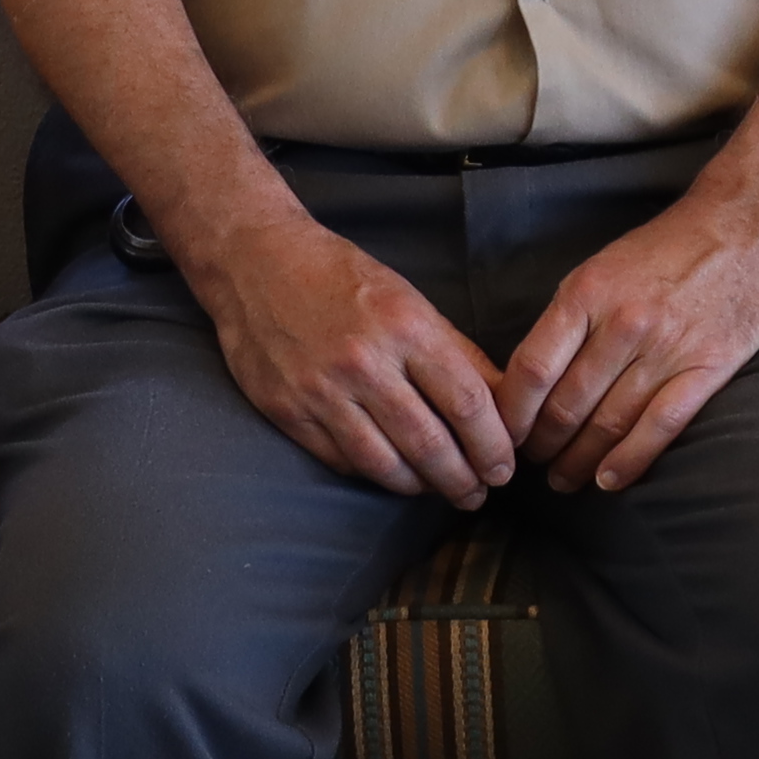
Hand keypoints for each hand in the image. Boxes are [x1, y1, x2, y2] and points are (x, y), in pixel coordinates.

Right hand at [184, 209, 520, 504]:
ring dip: (421, 487)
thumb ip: (456, 352)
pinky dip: (375, 475)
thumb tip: (502, 402)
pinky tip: (394, 475)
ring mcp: (321, 391)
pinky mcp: (288, 411)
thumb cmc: (341, 278)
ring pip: (385, 463)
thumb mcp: (409, 299)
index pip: (466, 402)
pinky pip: (342, 460)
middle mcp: (364, 363)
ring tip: (441, 492)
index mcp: (405, 328)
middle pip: (429, 443)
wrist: (255, 263)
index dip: (493, 444)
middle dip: (463, 479)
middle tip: (478, 495)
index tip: (504, 466)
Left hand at [501, 180, 758, 492]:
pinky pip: (661, 426)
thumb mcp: (598, 270)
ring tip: (564, 479)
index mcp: (588, 294)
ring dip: (579, 460)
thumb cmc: (661, 253)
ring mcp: (668, 348)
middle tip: (532, 463)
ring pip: (609, 423)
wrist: (740, 233)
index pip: (534, 369)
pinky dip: (630, 460)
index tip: (503, 433)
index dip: (513, 413)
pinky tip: (608, 480)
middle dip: (542, 444)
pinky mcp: (707, 368)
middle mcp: (625, 323)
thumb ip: (566, 320)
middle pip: (567, 404)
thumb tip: (529, 379)